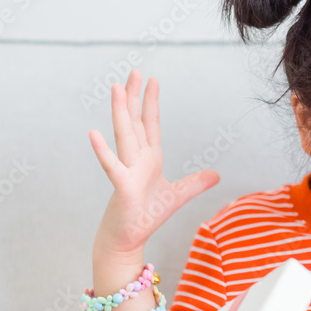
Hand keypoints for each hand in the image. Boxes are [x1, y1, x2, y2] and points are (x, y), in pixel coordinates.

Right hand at [89, 69, 220, 258]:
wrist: (128, 239)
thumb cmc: (146, 216)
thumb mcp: (178, 196)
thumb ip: (196, 184)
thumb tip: (216, 174)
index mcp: (149, 158)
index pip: (151, 124)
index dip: (152, 102)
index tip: (152, 80)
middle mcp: (136, 159)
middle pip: (135, 122)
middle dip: (135, 97)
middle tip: (134, 72)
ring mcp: (127, 170)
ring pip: (124, 135)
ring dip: (120, 112)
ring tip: (116, 88)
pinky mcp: (122, 187)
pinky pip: (112, 166)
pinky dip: (103, 151)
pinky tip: (93, 133)